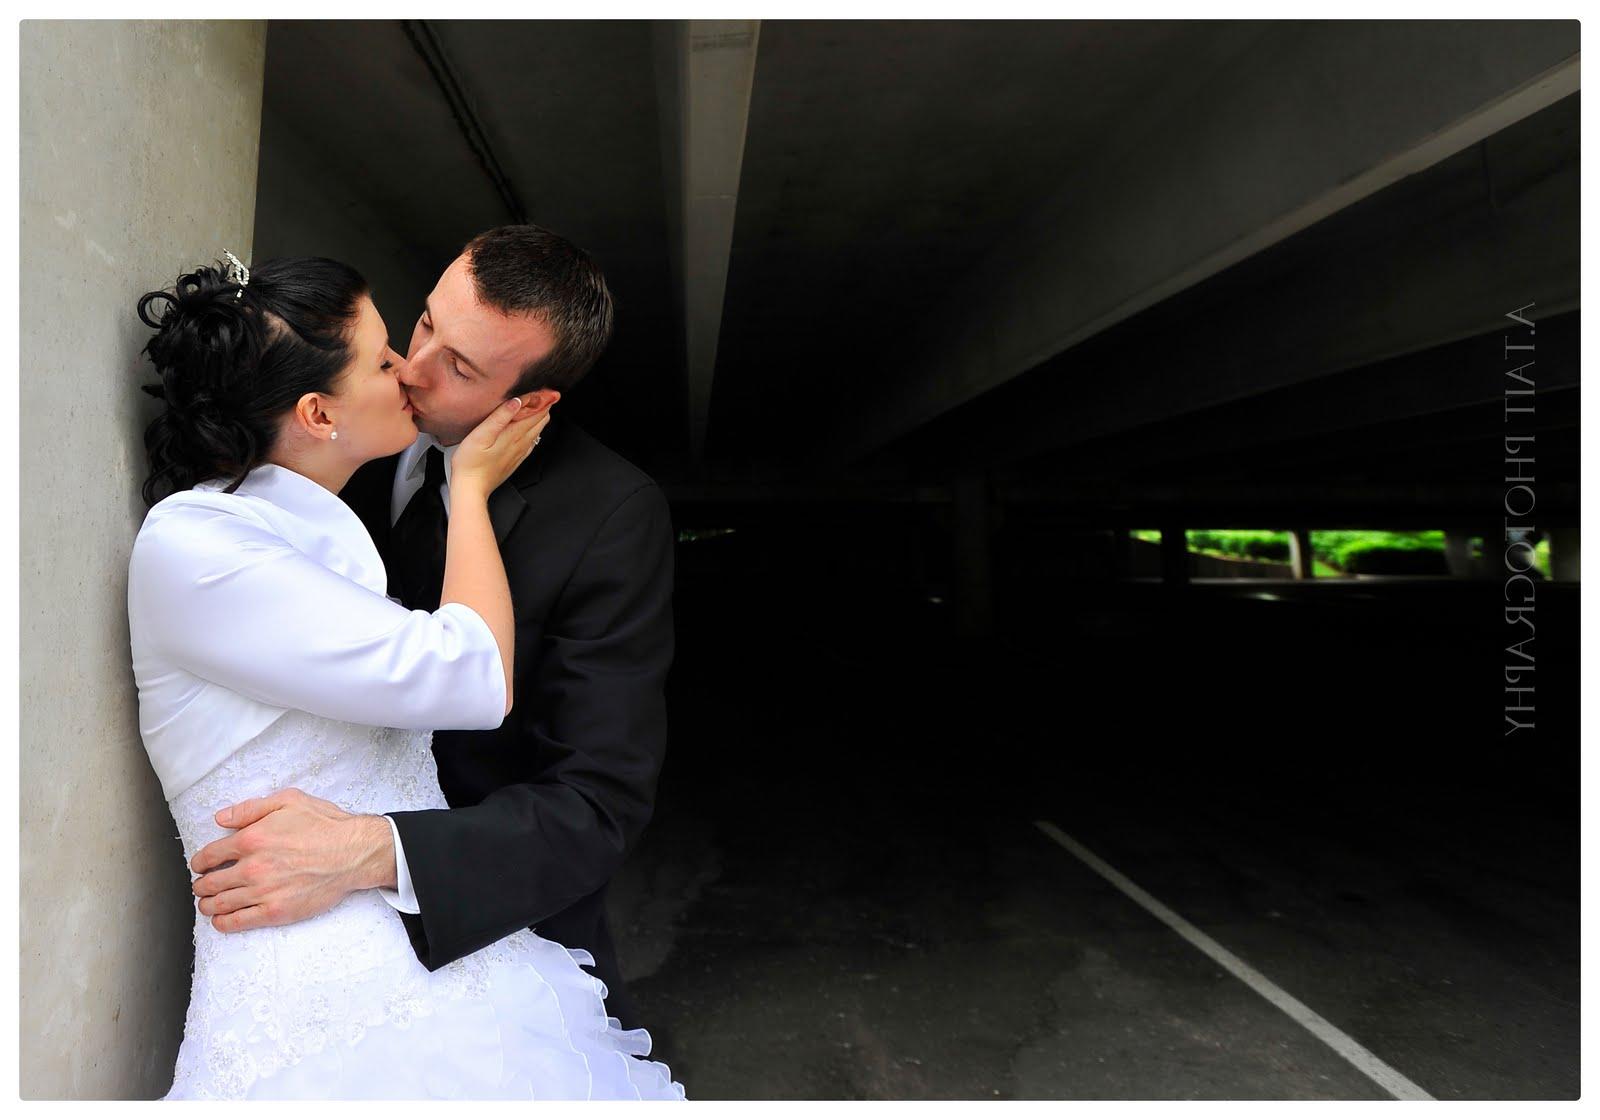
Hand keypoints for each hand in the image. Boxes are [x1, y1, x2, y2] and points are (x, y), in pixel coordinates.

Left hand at [189, 787, 394, 932]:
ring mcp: (263, 892)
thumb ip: (250, 808)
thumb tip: (220, 818)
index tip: (200, 865)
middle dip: (201, 885)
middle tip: (202, 886)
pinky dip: (223, 923)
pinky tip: (220, 920)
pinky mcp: (275, 912)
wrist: (354, 853)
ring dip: (207, 905)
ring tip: (207, 903)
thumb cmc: (326, 825)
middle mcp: (252, 868)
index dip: (199, 862)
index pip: (209, 856)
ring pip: (220, 904)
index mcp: (251, 839)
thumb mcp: (288, 801)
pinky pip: (238, 922)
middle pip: (210, 883)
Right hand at [451, 396, 550, 497]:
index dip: (544, 400)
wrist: (472, 488)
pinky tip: (531, 431)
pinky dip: (534, 432)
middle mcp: (521, 443)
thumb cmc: (471, 462)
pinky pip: (530, 444)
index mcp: (514, 434)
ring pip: (537, 432)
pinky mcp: (514, 460)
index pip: (537, 413)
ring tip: (541, 407)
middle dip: (544, 407)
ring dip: (540, 419)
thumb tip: (517, 401)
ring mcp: (519, 453)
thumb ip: (500, 416)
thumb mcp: (482, 434)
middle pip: (540, 421)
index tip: (548, 390)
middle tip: (547, 395)